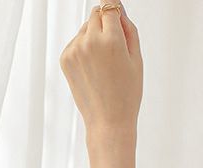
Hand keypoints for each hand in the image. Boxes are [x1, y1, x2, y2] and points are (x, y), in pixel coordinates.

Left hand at [59, 3, 142, 133]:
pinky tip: (94, 70)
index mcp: (111, 40)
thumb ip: (129, 30)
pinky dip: (85, 50)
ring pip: (86, 29)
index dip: (115, 9)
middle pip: (96, 14)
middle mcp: (90, 41)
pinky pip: (76, 43)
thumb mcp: (137, 61)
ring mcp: (75, 49)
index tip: (116, 13)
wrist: (109, 122)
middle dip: (105, 24)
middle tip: (115, 49)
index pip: (109, 6)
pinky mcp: (66, 58)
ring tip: (105, 65)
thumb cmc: (126, 95)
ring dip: (94, 38)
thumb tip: (119, 11)